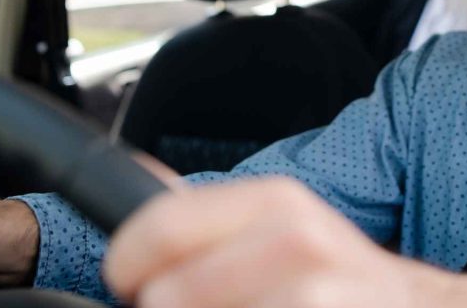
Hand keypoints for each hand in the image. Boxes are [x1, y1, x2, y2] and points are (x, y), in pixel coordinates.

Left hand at [104, 177, 466, 307]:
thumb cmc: (338, 279)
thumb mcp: (278, 226)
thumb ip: (203, 212)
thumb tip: (137, 173)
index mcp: (274, 203)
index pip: (158, 227)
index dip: (128, 268)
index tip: (138, 285)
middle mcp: (295, 242)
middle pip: (166, 295)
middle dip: (164, 307)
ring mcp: (311, 295)